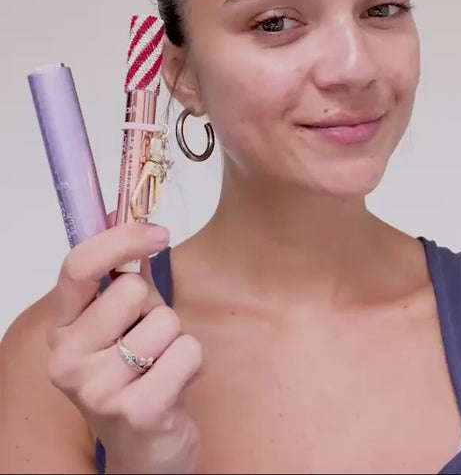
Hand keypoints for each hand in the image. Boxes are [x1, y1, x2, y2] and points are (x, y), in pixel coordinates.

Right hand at [46, 219, 202, 473]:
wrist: (144, 448)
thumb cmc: (135, 373)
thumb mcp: (123, 320)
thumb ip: (123, 274)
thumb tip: (128, 216)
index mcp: (62, 328)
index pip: (78, 266)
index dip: (121, 239)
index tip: (159, 232)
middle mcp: (68, 359)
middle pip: (133, 290)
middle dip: (156, 307)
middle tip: (149, 338)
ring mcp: (97, 390)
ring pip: (166, 322)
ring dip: (176, 338)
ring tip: (161, 366)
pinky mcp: (136, 412)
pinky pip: (187, 352)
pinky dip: (193, 363)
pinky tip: (174, 386)